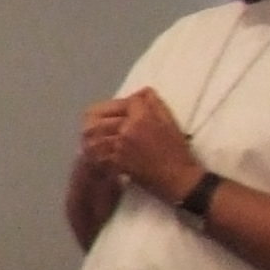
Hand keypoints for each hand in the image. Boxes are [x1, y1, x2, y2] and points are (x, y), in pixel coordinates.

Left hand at [83, 89, 204, 201]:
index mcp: (142, 118)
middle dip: (103, 114)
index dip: (126, 102)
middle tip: (106, 118)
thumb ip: (154, 104)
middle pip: (99, 115)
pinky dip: (95, 147)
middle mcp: (126, 130)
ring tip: (99, 131)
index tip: (128, 107)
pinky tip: (100, 146)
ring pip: (93, 133)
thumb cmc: (176, 149)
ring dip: (94, 131)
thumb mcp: (169, 122)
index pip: (127, 101)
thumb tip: (142, 91)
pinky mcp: (114, 161)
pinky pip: (96, 150)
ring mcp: (117, 147)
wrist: (176, 178)